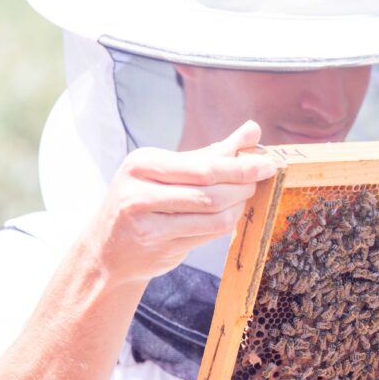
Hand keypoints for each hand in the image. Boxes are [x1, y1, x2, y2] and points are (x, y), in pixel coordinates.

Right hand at [83, 121, 279, 284]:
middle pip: (210, 189)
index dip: (241, 166)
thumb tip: (253, 130)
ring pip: (213, 214)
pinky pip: (207, 234)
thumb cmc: (146, 201)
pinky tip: (228, 216)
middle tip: (261, 180)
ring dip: (238, 207)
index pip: (204, 165)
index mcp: (142, 163)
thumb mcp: (172, 169)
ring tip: (244, 198)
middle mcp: (139, 191)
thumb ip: (214, 151)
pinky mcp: (158, 247)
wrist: (109, 249)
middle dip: (243, 185)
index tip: (269, 164)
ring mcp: (147, 222)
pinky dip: (225, 225)